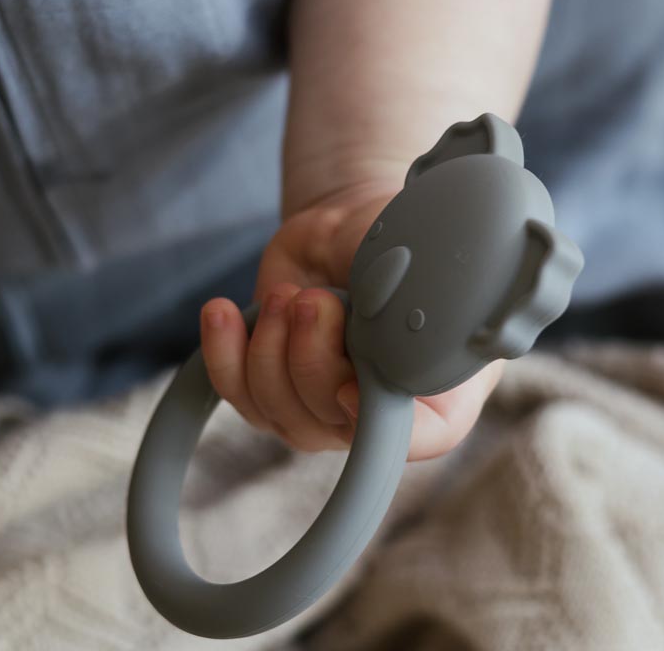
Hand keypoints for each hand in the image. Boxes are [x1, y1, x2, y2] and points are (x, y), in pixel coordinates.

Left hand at [199, 183, 503, 461]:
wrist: (351, 227)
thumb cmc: (396, 242)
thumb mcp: (415, 260)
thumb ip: (408, 302)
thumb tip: (369, 334)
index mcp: (441, 381)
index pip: (425, 437)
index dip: (381, 425)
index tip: (348, 389)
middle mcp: (380, 410)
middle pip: (331, 423)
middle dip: (310, 356)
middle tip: (312, 300)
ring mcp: (321, 407)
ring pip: (275, 410)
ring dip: (270, 345)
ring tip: (286, 294)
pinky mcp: (271, 386)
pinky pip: (235, 391)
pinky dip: (223, 351)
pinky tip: (223, 312)